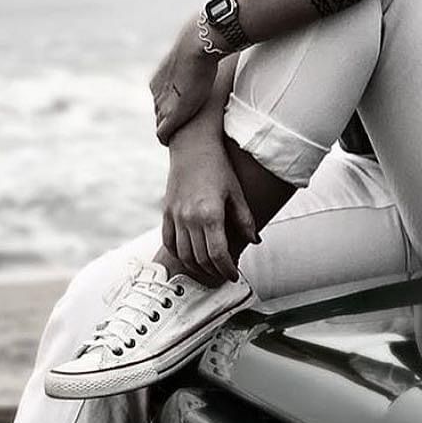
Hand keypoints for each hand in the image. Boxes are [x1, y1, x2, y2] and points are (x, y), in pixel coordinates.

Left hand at [150, 17, 218, 144]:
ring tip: (178, 136)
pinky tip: (171, 142)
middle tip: (181, 127)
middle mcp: (157, 91)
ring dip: (169, 129)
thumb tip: (215, 45)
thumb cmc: (203, 42)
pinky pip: (162, 133)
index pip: (161, 98)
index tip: (184, 111)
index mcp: (160, 79)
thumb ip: (200, 55)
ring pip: (160, 122)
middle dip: (167, 119)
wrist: (198, 44)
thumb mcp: (198, 50)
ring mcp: (163, 102)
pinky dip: (166, 138)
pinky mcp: (171, 114)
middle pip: (159, 111)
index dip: (171, 106)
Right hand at [162, 134, 258, 284]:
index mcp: (211, 214)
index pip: (218, 254)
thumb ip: (245, 220)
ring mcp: (176, 215)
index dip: (227, 269)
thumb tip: (255, 241)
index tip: (233, 275)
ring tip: (209, 269)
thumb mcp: (237, 193)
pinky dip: (179, 254)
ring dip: (197, 267)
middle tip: (223, 275)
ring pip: (184, 254)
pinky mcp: (167, 212)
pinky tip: (190, 256)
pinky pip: (169, 241)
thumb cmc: (219, 168)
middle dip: (214, 272)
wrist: (193, 147)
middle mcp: (190, 217)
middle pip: (201, 258)